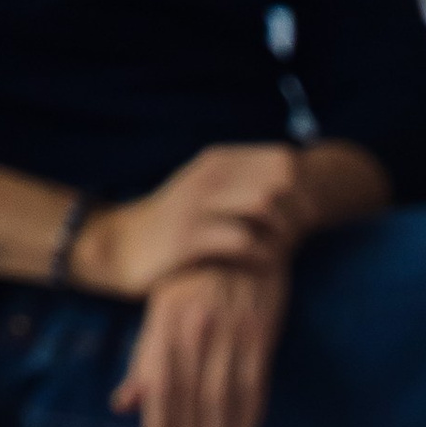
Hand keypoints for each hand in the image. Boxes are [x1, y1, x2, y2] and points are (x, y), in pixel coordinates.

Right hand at [75, 144, 308, 298]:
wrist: (119, 247)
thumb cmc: (175, 227)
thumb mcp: (208, 194)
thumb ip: (244, 185)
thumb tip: (292, 185)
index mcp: (219, 161)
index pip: (282, 160)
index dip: (305, 188)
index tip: (306, 220)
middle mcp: (209, 175)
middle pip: (280, 179)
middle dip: (299, 211)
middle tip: (299, 240)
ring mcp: (198, 204)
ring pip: (264, 204)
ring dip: (283, 232)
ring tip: (282, 253)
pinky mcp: (189, 238)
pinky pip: (243, 240)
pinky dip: (263, 255)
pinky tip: (263, 267)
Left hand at [112, 260, 288, 426]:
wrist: (248, 235)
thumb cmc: (198, 274)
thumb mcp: (162, 306)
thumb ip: (144, 356)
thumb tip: (124, 403)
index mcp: (165, 320)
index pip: (158, 384)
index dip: (158, 424)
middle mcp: (195, 327)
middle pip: (190, 398)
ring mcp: (230, 330)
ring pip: (221, 398)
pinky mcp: (261, 333)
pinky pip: (254, 385)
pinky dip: (248, 416)